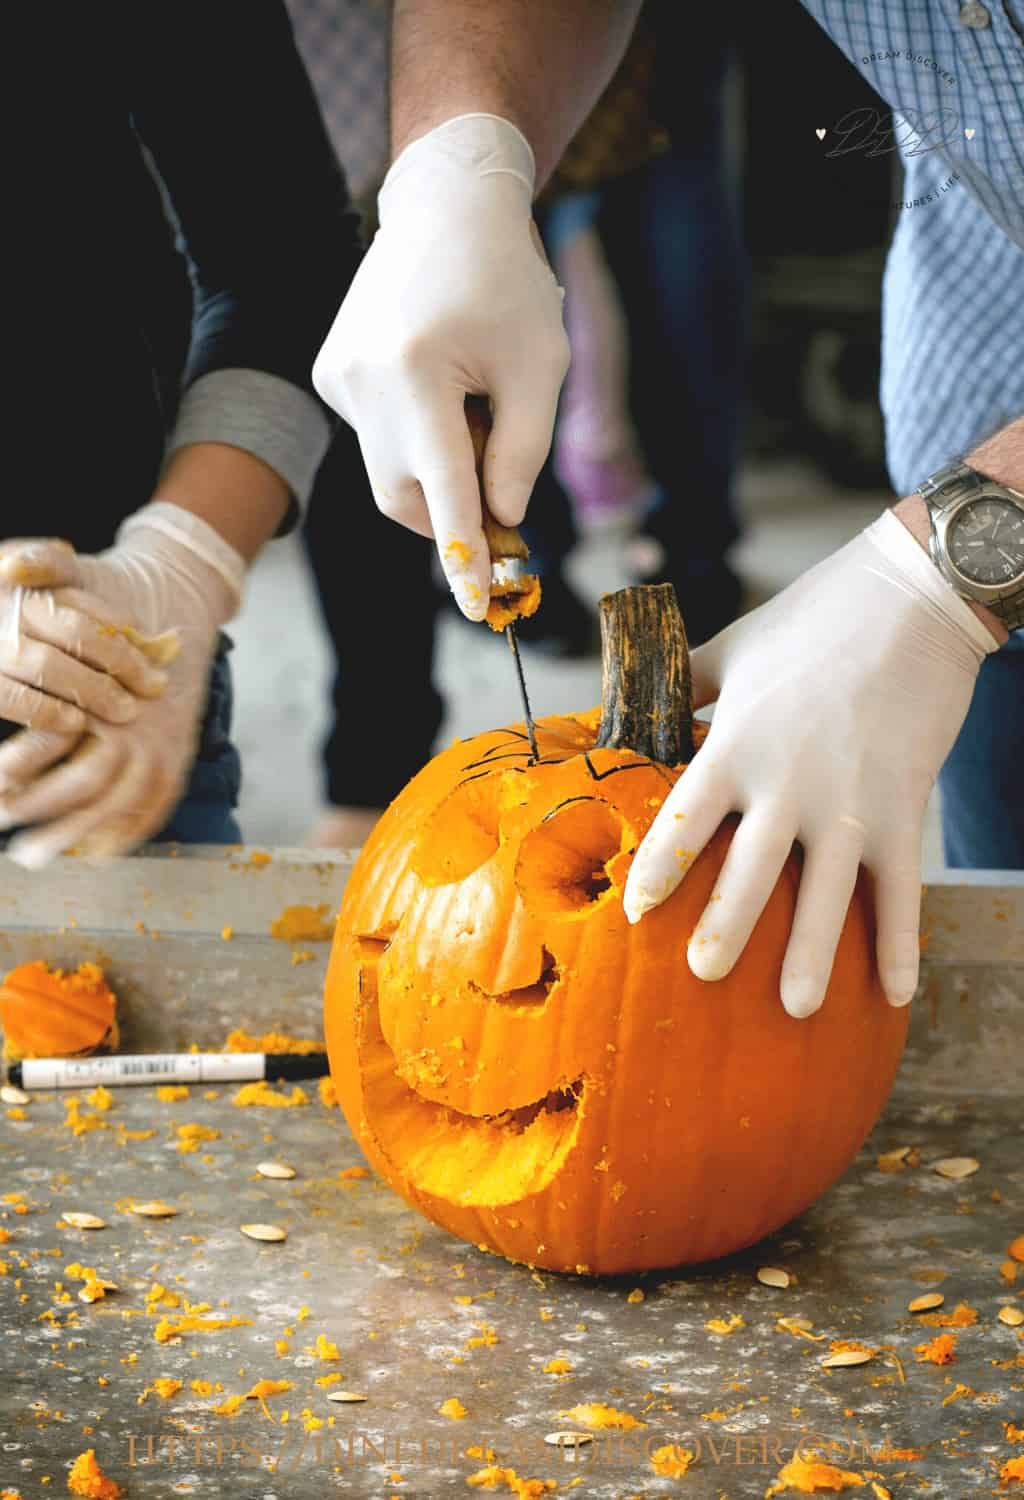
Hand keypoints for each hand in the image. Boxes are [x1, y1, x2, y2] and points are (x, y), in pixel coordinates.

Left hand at [0, 504, 243, 867]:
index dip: (21, 766)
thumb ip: (41, 565)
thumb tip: (10, 565)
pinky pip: (151, 811)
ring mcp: (161, 748)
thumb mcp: (78, 579)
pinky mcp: (175, 761)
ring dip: (70, 836)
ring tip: (30, 856)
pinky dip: (121, 836)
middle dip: (40, 812)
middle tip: (1, 827)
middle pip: (87, 784)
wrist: (181, 602)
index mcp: (109, 689)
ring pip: (117, 807)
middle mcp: (138, 726)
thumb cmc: (115, 600)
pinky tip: (88, 853)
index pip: (59, 737)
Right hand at [312, 114, 569, 619]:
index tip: (477, 611)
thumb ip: (522, 455)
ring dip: (437, 469)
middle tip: (501, 482)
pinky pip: (376, 438)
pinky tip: (436, 377)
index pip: (446, 494)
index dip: (464, 559)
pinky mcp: (330, 374)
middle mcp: (363, 383)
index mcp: (418, 376)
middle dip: (456, 508)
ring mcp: (337, 379)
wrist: (446, 205)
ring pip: (390, 475)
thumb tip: (498, 521)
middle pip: (411, 497)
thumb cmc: (507, 283)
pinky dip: (414, 437)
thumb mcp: (540, 369)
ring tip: (471, 406)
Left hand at [623, 510, 999, 1016]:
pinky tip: (898, 994)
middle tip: (702, 974)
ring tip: (796, 1009)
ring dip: (813, 957)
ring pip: (827, 896)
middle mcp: (788, 783)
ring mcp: (850, 802)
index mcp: (737, 743)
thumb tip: (640, 708)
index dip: (659, 870)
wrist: (912, 599)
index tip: (635, 914)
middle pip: (749, 872)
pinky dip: (901, 943)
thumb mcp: (735, 647)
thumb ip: (687, 684)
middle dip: (726, 928)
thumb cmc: (813, 618)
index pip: (685, 820)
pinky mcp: (903, 808)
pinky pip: (902, 889)